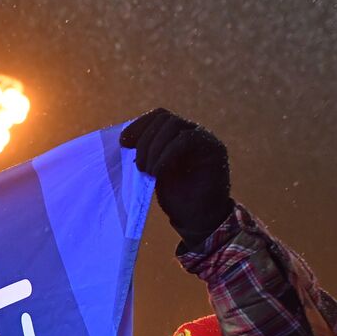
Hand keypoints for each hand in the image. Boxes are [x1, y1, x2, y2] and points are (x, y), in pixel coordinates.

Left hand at [121, 109, 232, 243]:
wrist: (198, 218)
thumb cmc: (176, 197)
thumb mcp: (155, 171)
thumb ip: (146, 154)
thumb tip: (124, 139)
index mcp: (177, 134)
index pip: (158, 117)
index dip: (139, 125)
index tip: (123, 142)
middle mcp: (192, 131)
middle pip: (164, 118)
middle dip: (145, 139)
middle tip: (138, 164)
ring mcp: (204, 138)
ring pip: (174, 125)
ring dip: (154, 147)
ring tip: (147, 170)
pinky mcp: (214, 149)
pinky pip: (187, 139)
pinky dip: (167, 153)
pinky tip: (157, 170)